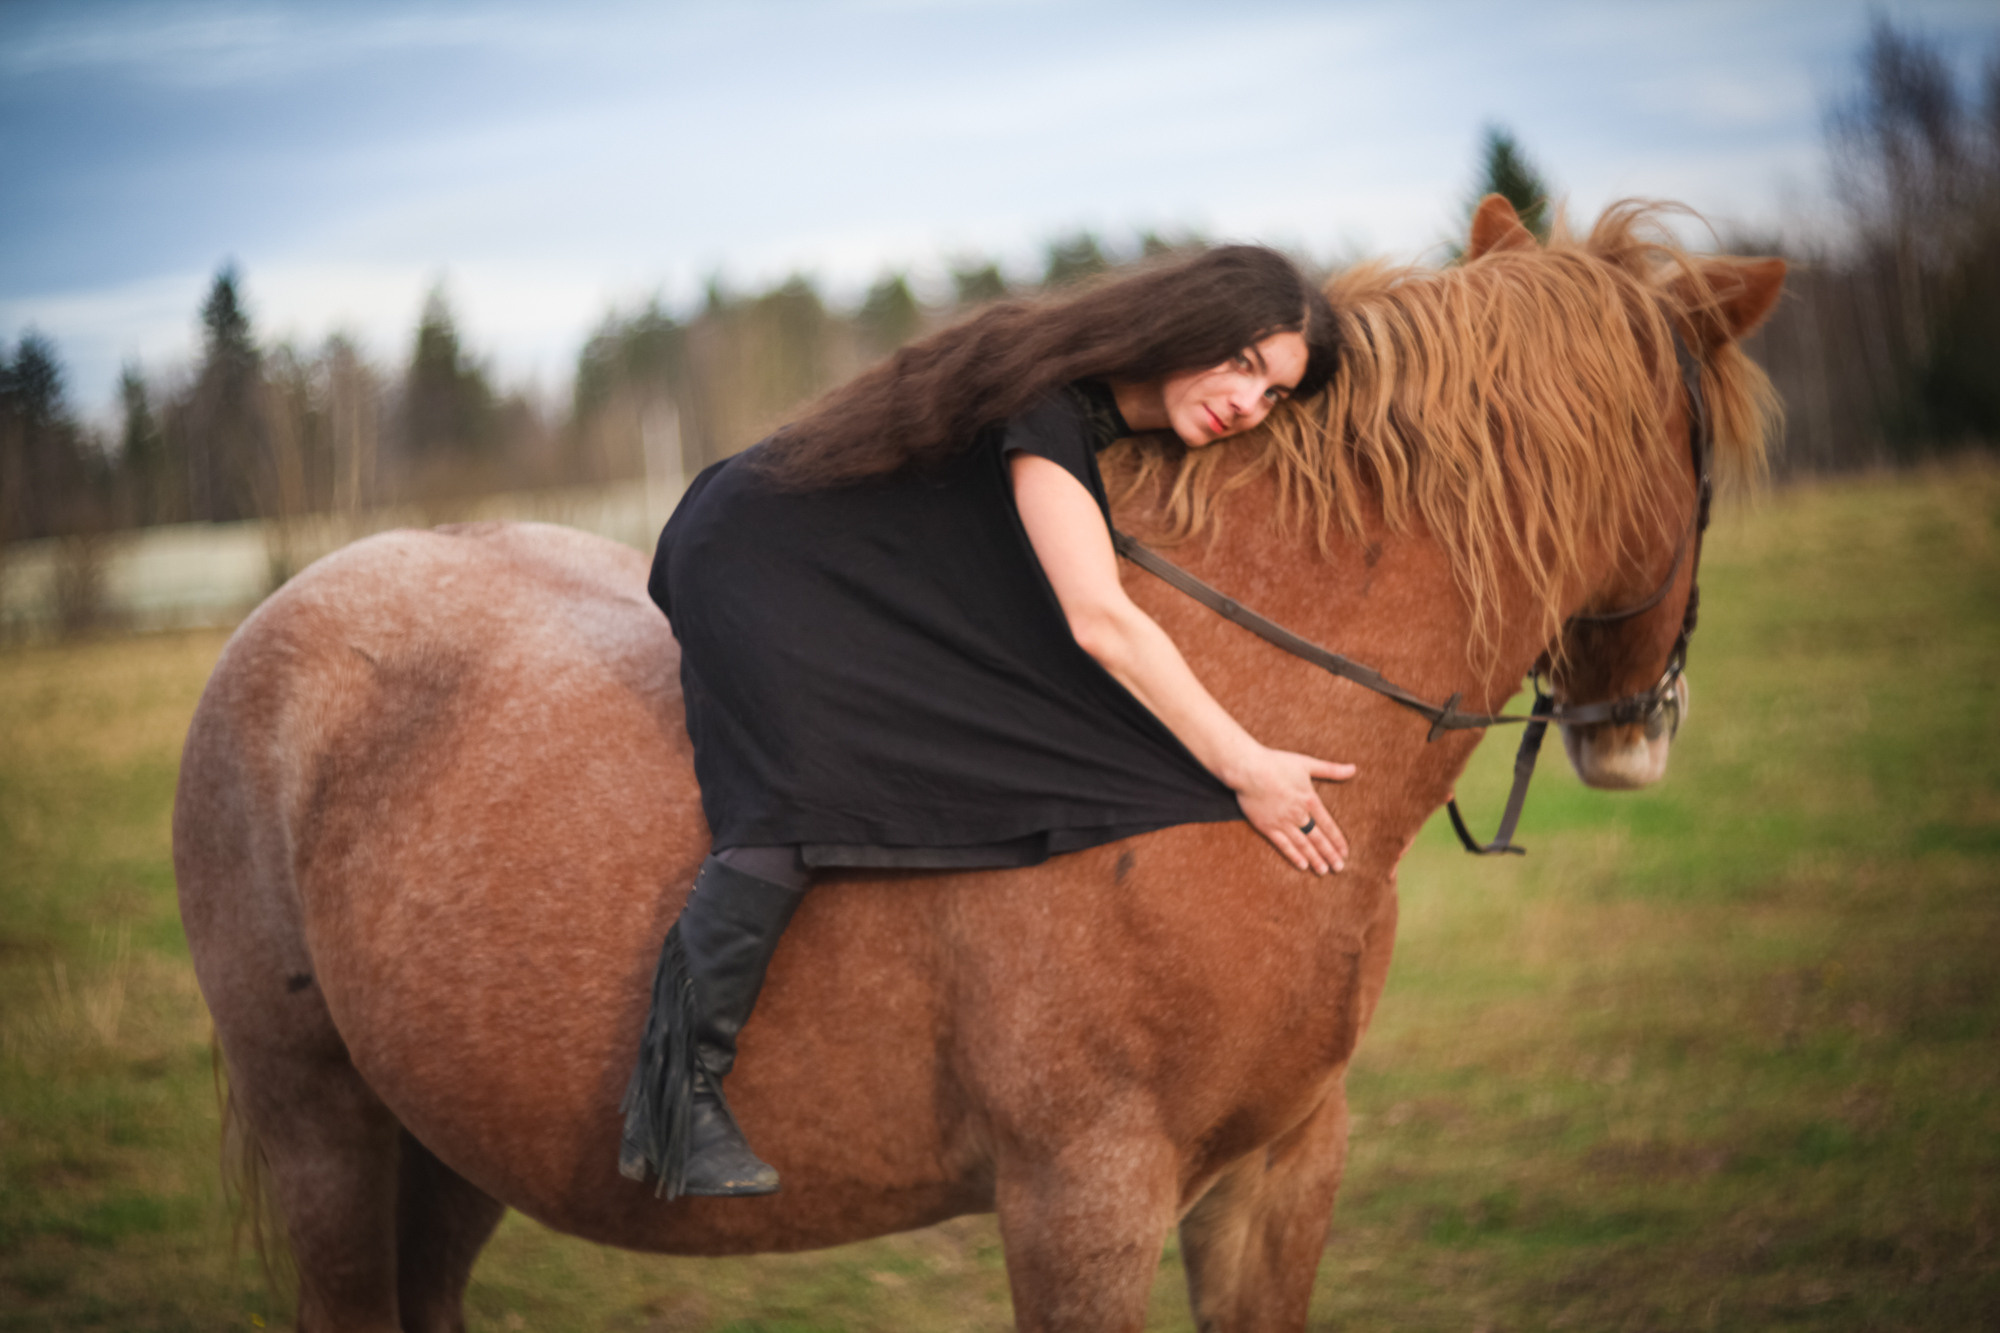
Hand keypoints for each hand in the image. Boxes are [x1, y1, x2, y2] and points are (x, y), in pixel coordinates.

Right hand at [1232, 747, 1356, 874]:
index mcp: (1310, 800)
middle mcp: (1299, 814)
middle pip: (1318, 839)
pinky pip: (1283, 845)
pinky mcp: (1267, 826)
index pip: (1328, 825)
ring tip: (1324, 871)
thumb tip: (1353, 769)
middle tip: (1339, 868)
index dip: (1337, 840)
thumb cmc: (1276, 763)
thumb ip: (1331, 770)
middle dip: (1330, 854)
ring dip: (1315, 859)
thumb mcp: (1307, 763)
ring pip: (1303, 845)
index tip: (1345, 852)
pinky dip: (1294, 856)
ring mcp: (1282, 822)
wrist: (1248, 769)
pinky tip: (1303, 865)